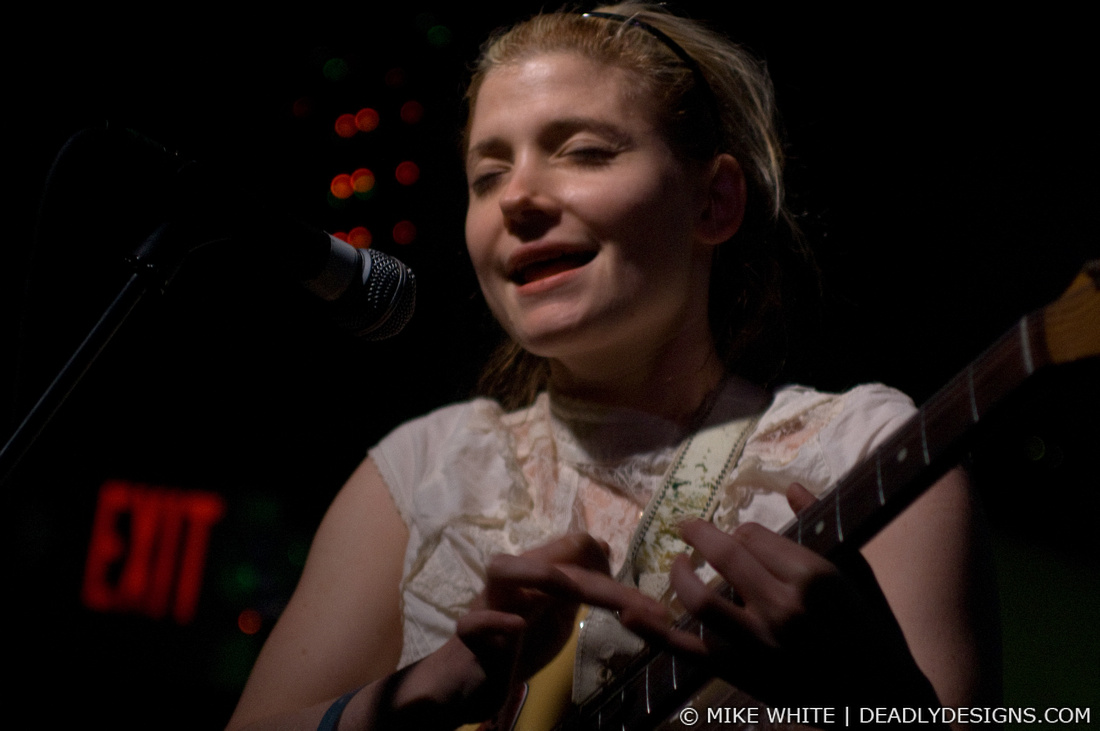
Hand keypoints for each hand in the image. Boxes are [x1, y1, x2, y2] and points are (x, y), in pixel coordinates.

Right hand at [448, 533, 695, 721]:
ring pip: (503, 569)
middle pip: (554, 560)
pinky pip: (473, 622)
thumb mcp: (555, 614)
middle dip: (603, 584)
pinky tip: (517, 628)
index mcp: (534, 574)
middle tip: (644, 612)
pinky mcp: (468, 639)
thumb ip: (578, 584)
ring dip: (541, 575)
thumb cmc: (513, 647)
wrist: (467, 682)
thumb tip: (605, 546)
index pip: (575, 545)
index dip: (608, 566)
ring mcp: (487, 606)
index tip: (633, 602)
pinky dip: (495, 621)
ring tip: (576, 595)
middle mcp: (511, 582)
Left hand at [668, 484, 938, 708]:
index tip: (739, 535)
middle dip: (703, 535)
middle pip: (726, 555)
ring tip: (678, 564)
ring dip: (680, 573)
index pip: (754, 536)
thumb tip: (790, 485)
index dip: (740, 531)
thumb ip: (822, 526)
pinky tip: (628, 612)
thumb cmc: (873, 632)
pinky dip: (653, 632)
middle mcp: (781, 607)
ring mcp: (756, 643)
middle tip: (689, 527)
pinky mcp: (739, 673)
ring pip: (699, 597)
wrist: (880, 700)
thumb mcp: (857, 573)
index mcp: (813, 577)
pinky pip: (687, 650)